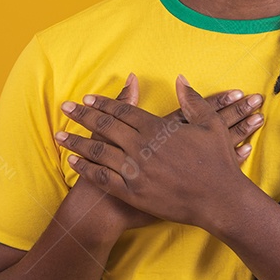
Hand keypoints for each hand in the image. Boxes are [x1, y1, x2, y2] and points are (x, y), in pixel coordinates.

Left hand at [60, 73, 264, 232]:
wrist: (220, 200)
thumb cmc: (218, 162)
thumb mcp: (211, 124)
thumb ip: (193, 100)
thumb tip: (180, 79)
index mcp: (157, 129)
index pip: (123, 111)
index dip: (103, 103)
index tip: (87, 98)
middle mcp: (141, 147)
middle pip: (105, 127)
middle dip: (82, 116)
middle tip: (65, 108)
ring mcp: (135, 171)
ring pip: (98, 152)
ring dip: (77, 142)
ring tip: (59, 136)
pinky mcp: (134, 193)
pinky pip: (103, 179)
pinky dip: (86, 169)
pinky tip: (73, 163)